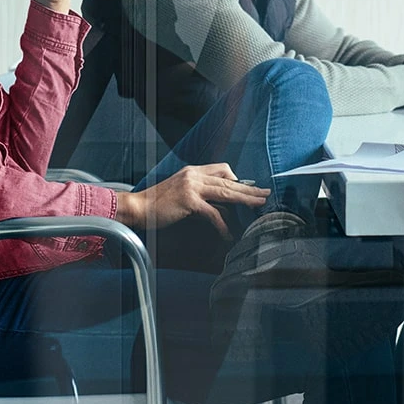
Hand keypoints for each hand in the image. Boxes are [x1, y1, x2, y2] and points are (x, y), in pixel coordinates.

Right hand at [114, 163, 267, 236]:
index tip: (248, 189)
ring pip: (226, 192)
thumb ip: (199, 194)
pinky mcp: (189, 201)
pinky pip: (214, 213)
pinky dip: (223, 225)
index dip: (237, 179)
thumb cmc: (158, 204)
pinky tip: (229, 234)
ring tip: (258, 207)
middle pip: (229, 180)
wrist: (138, 208)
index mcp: (192, 171)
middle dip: (249, 189)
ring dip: (245, 201)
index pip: (223, 169)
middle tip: (265, 194)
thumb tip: (220, 205)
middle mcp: (194, 175)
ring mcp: (192, 187)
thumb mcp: (181, 192)